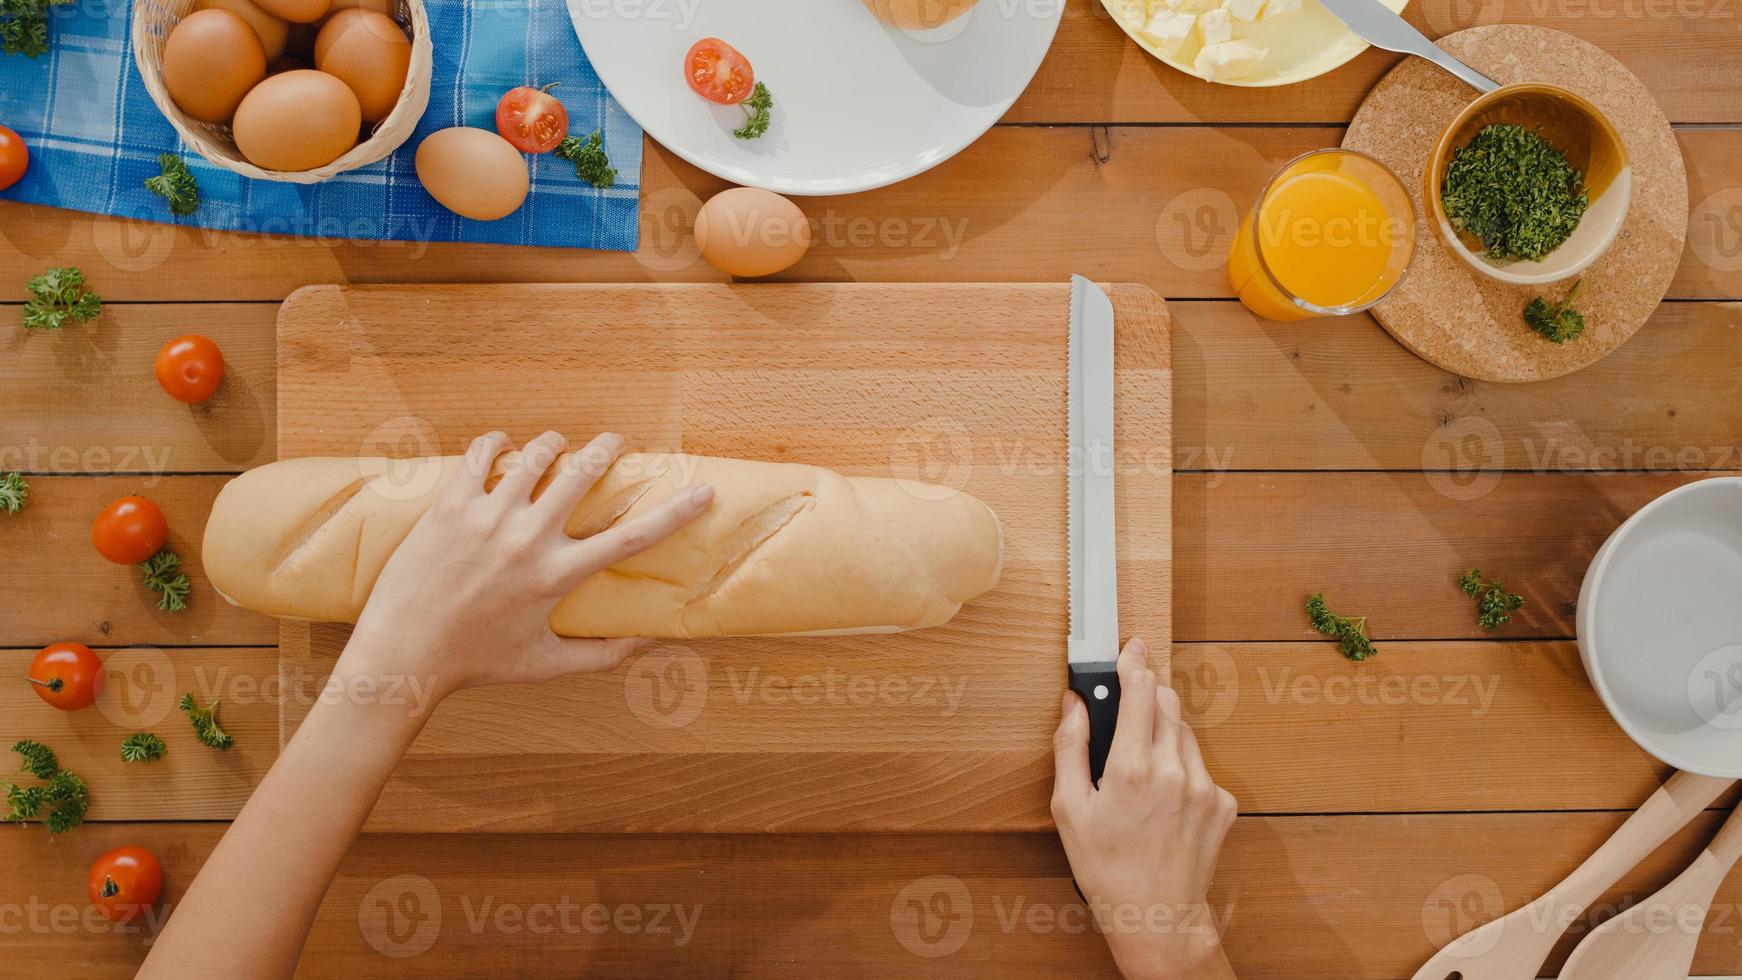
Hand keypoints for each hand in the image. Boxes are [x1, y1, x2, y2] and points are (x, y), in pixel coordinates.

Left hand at [342, 430, 714, 702]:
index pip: (631, 537)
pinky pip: (482, 454)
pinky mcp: (450, 506)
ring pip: (535, 454)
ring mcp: (487, 518)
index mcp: (556, 576)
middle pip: (583, 473)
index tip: (703, 491)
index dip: (675, 511)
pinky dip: (498, 443)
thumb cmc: (477, 662)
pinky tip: (503, 447)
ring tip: (557, 445)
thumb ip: (601, 656)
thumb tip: (646, 642)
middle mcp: (527, 540)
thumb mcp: (545, 665)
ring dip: (554, 443)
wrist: (404, 654)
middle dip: (607, 447)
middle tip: (616, 441)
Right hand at [1052, 637, 1238, 979]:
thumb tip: (1074, 704)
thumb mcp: (1068, 808)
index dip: (1134, 663)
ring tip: (1139, 763)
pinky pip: (1200, 766)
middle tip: (1128, 699)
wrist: (1156, 916)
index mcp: (1132, 768)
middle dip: (1148, 693)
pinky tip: (1162, 795)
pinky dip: (1181, 766)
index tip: (1130, 646)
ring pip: (1185, 732)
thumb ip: (1071, 746)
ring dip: (1163, 730)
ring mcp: (1204, 787)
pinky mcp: (1222, 804)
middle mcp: (1174, 771)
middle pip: (1167, 702)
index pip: (1141, 692)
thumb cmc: (1106, 868)